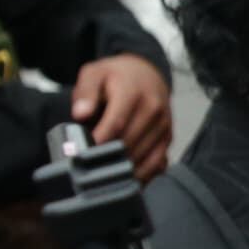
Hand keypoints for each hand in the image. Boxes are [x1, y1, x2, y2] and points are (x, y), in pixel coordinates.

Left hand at [70, 52, 174, 178]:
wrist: (147, 73)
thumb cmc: (117, 76)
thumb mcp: (94, 74)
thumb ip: (85, 93)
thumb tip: (80, 114)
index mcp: (133, 92)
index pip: (116, 125)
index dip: (98, 143)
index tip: (82, 154)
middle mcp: (153, 110)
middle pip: (128, 145)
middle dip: (107, 158)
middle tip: (88, 166)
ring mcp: (163, 126)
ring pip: (142, 158)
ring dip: (122, 169)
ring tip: (103, 173)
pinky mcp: (168, 138)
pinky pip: (157, 164)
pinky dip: (141, 174)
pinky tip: (125, 176)